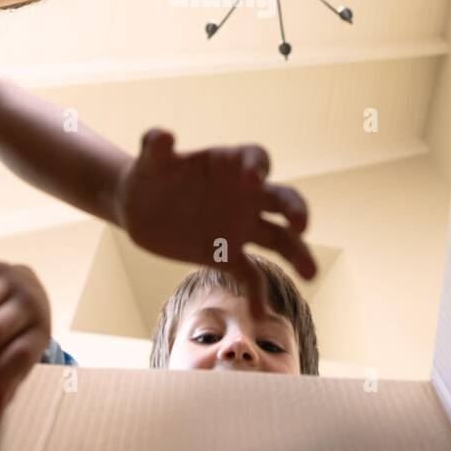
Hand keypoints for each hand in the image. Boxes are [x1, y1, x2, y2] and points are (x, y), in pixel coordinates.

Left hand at [115, 130, 315, 312]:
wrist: (138, 207)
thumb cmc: (149, 174)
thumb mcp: (148, 158)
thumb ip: (155, 145)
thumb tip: (162, 135)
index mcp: (229, 165)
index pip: (255, 159)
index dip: (258, 165)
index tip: (254, 177)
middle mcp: (244, 195)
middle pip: (281, 198)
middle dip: (295, 209)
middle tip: (302, 224)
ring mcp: (239, 227)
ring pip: (279, 239)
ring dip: (298, 253)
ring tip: (311, 273)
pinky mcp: (226, 255)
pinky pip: (249, 275)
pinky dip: (256, 294)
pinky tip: (259, 315)